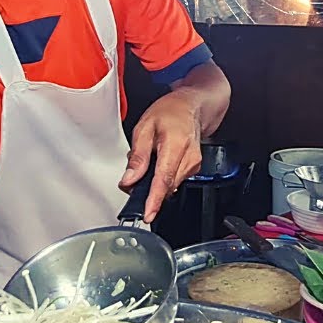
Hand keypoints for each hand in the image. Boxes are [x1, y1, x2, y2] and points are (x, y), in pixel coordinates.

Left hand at [120, 92, 202, 222]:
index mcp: (176, 145)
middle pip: (166, 186)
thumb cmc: (170, 112)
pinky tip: (160, 162)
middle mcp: (189, 158)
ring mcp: (194, 165)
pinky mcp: (194, 169)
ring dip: (154, 182)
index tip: (147, 214)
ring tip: (149, 160)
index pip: (164, 180)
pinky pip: (174, 181)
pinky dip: (163, 177)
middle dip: (147, 189)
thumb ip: (137, 156)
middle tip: (133, 175)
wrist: (191, 107)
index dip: (154, 200)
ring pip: (170, 186)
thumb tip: (129, 180)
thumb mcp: (144, 127)